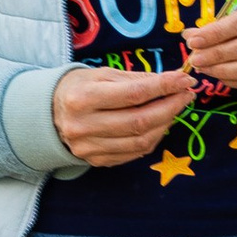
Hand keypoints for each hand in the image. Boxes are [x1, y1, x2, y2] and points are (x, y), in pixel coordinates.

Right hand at [50, 63, 193, 168]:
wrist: (50, 113)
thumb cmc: (81, 88)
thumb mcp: (103, 74)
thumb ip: (138, 79)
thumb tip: (175, 82)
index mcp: (82, 98)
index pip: (133, 94)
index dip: (164, 87)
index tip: (185, 79)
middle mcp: (83, 126)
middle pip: (140, 121)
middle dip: (170, 107)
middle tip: (186, 95)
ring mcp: (89, 147)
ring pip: (141, 141)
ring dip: (166, 124)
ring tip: (175, 109)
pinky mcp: (97, 161)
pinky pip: (135, 153)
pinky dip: (153, 138)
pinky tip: (160, 124)